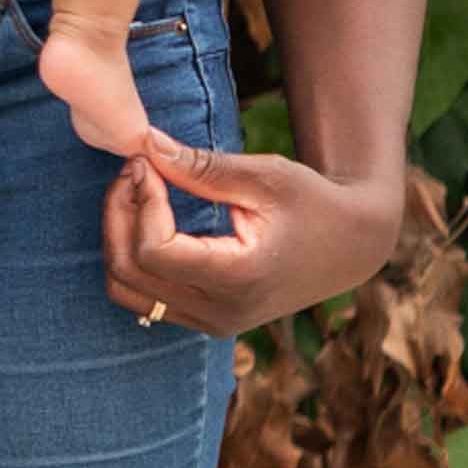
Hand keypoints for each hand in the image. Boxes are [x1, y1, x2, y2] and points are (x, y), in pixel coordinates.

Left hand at [101, 129, 400, 336]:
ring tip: (140, 191)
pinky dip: (132, 256)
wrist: (349, 245)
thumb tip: (145, 144)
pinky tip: (152, 216)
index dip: (141, 201)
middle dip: (118, 214)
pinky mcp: (205, 319)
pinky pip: (143, 297)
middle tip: (136, 169)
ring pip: (126, 291)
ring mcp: (211, 323)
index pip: (153, 251)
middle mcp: (220, 312)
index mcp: (238, 278)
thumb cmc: (313, 202)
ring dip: (118, 236)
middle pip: (128, 273)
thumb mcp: (265, 176)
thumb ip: (202, 167)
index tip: (149, 162)